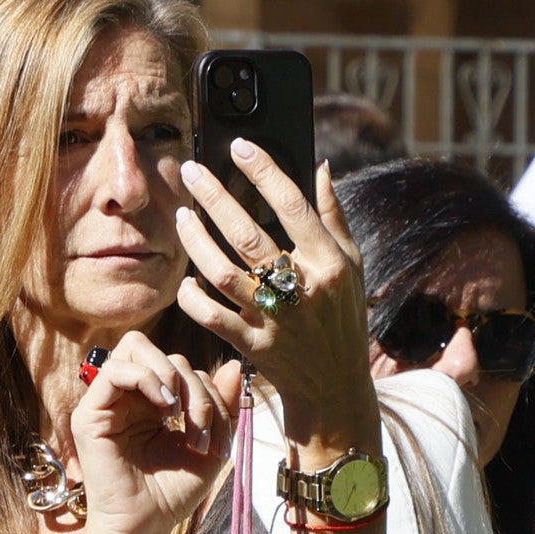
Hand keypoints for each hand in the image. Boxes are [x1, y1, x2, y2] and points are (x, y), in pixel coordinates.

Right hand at [64, 328, 234, 533]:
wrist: (145, 526)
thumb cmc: (171, 494)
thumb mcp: (210, 446)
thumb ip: (223, 408)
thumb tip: (235, 366)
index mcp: (153, 403)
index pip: (182, 368)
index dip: (209, 394)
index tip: (218, 441)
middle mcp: (129, 397)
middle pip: (160, 353)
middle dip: (191, 383)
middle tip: (198, 424)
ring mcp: (108, 402)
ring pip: (136, 349)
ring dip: (170, 377)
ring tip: (178, 415)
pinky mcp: (90, 413)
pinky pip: (115, 370)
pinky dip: (147, 379)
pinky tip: (164, 410)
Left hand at [173, 144, 379, 448]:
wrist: (334, 387)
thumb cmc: (342, 318)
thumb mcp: (353, 266)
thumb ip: (335, 217)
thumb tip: (320, 167)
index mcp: (330, 264)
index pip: (293, 206)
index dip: (264, 171)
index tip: (239, 146)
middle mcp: (303, 290)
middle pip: (249, 236)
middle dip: (215, 198)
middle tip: (190, 171)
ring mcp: (275, 320)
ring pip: (223, 273)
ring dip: (196, 242)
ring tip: (182, 216)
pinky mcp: (252, 346)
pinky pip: (212, 317)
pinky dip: (193, 297)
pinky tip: (184, 280)